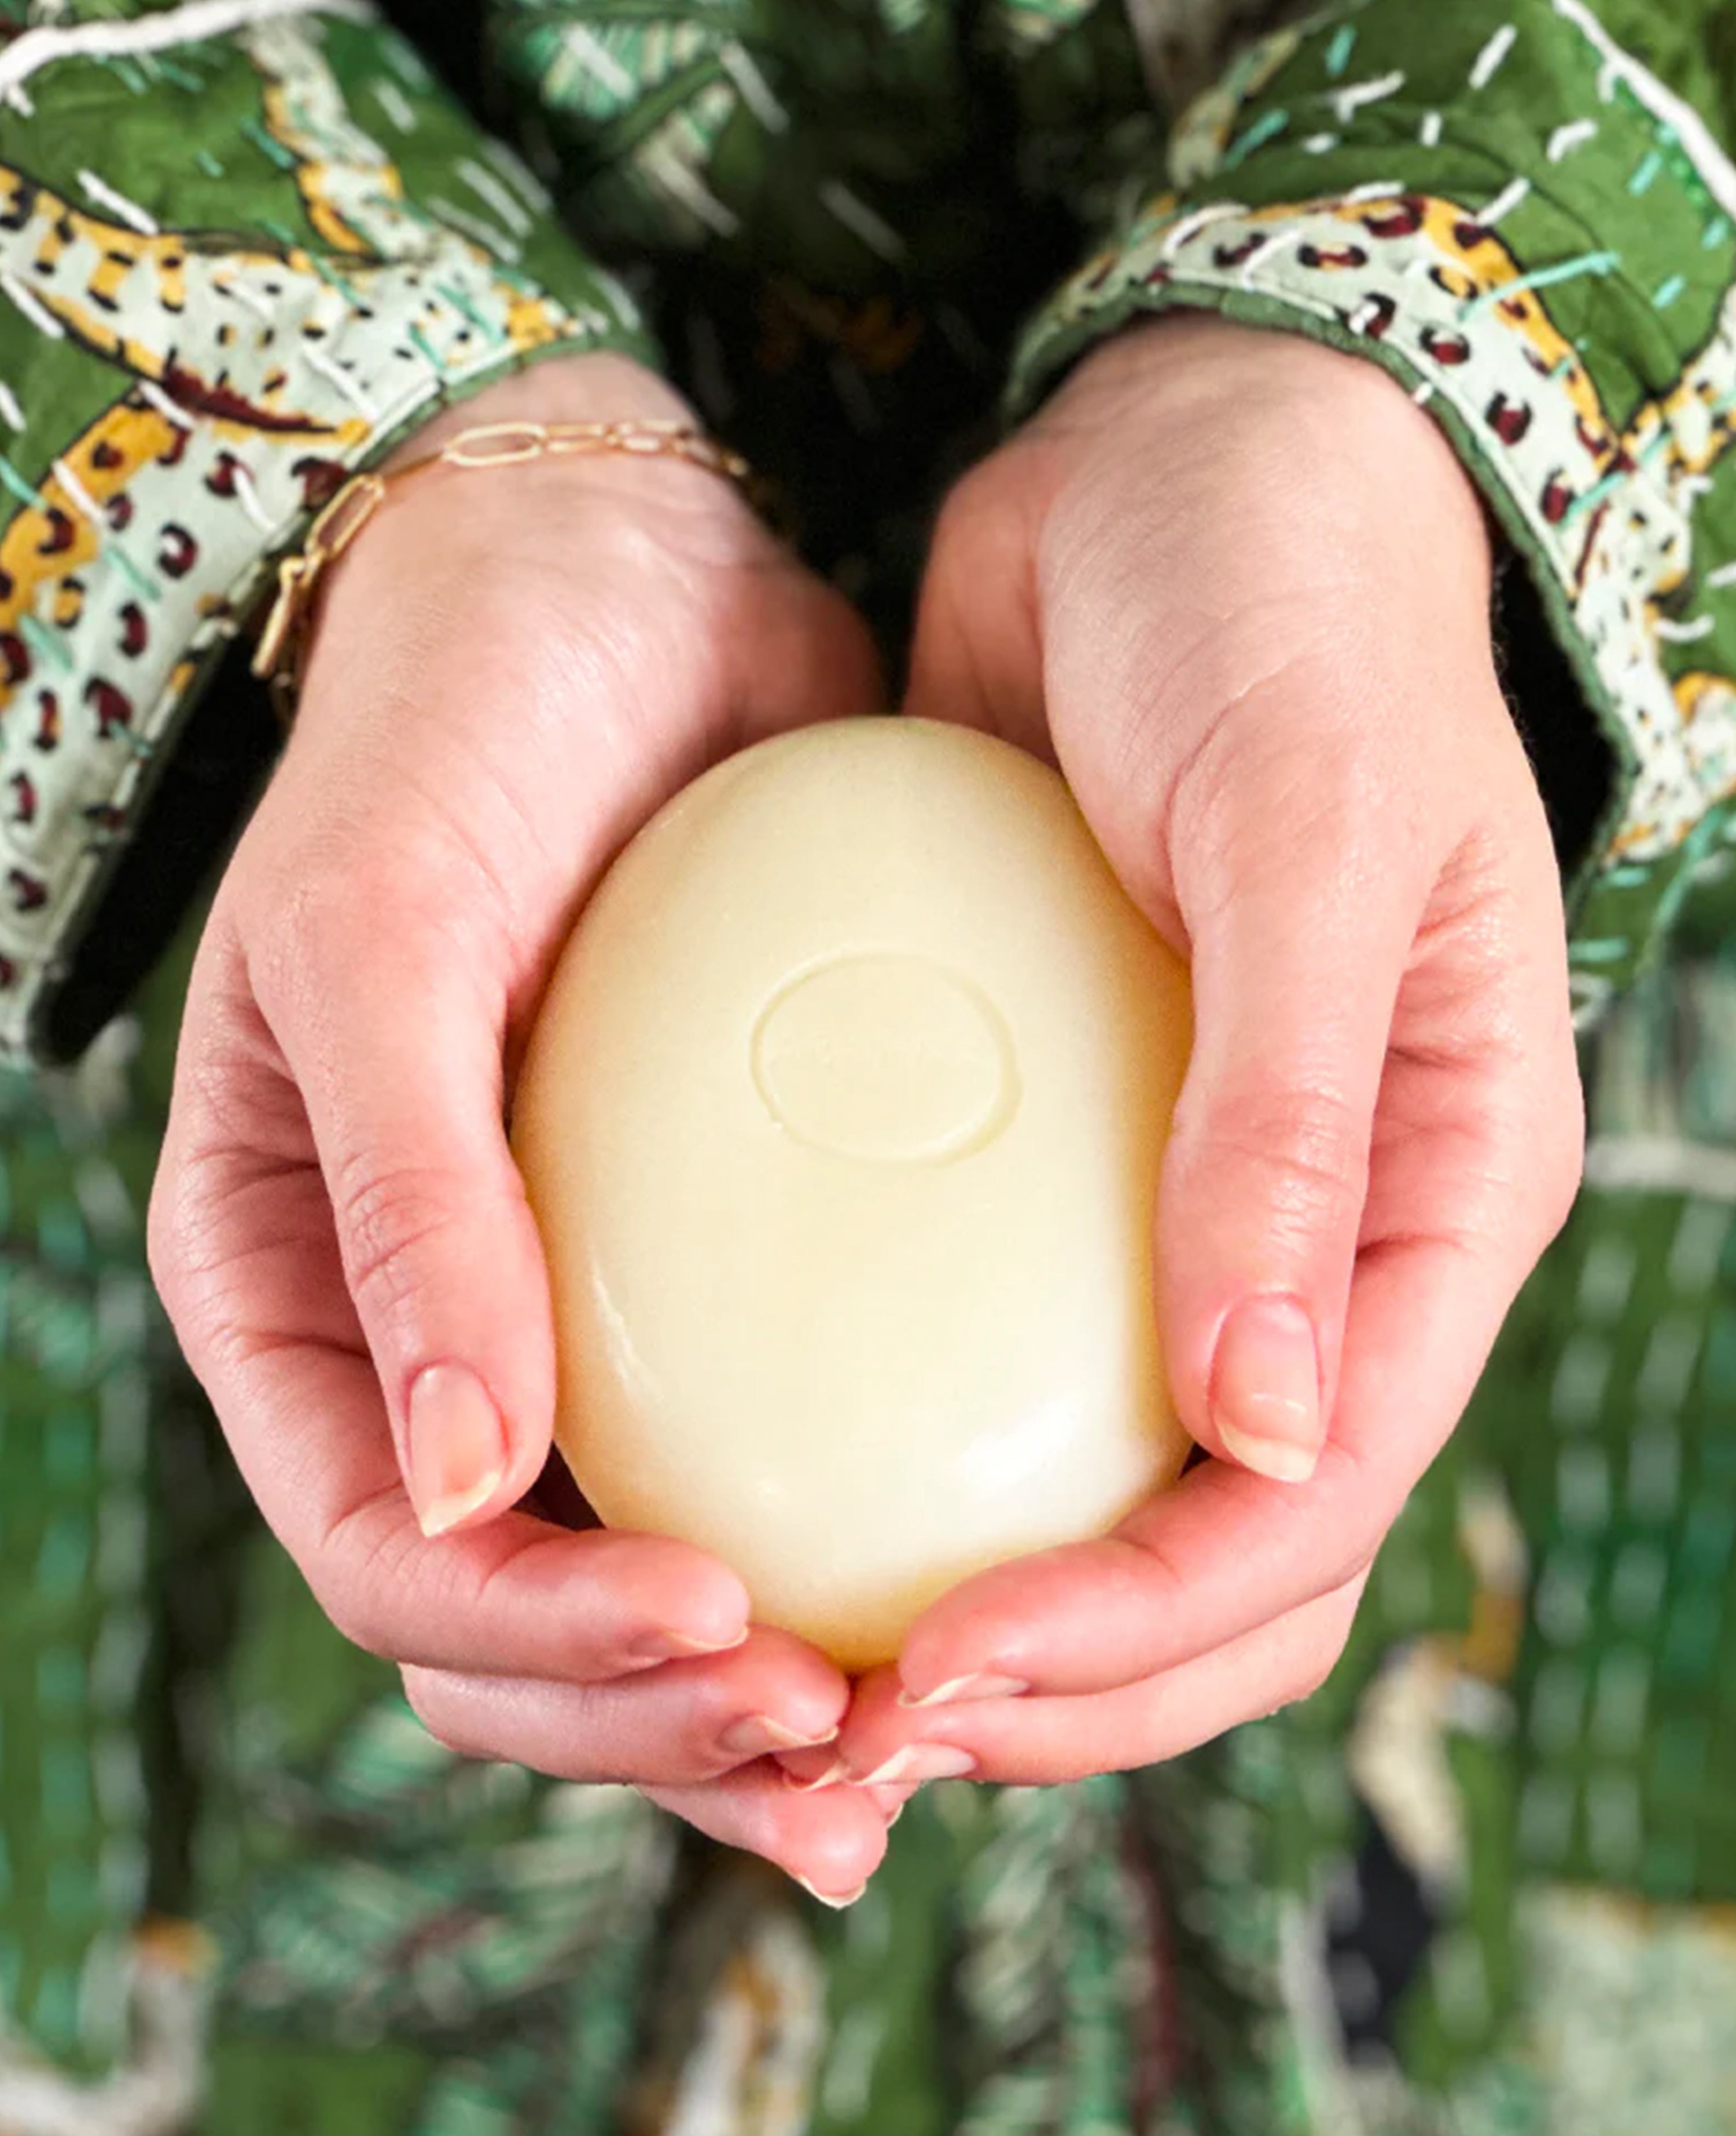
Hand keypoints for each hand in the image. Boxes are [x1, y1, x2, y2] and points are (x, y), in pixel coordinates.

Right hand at [149, 354, 896, 1899]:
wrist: (610, 575)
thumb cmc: (458, 722)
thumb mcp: (383, 930)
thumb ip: (402, 1199)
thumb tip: (460, 1488)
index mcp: (299, 1289)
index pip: (396, 1553)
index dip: (544, 1648)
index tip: (733, 1635)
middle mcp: (431, 1330)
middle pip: (524, 1618)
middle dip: (666, 1722)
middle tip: (851, 1745)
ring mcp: (575, 1304)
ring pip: (655, 1573)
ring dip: (768, 1691)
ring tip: (913, 1738)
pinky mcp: (722, 1248)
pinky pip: (788, 1435)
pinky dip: (866, 1533)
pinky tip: (987, 1573)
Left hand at [810, 316, 1581, 1792]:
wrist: (1179, 474)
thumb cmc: (1283, 618)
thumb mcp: (1304, 837)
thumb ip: (1292, 1120)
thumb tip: (1262, 1423)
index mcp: (1435, 1204)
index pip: (1316, 1502)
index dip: (1144, 1629)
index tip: (942, 1675)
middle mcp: (1319, 1241)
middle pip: (1212, 1554)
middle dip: (1052, 1684)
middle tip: (845, 1735)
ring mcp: (1184, 1209)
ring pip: (1090, 1487)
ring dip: (965, 1610)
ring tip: (790, 1669)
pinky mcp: (1052, 1146)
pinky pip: (971, 1339)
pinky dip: (884, 1432)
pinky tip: (746, 1467)